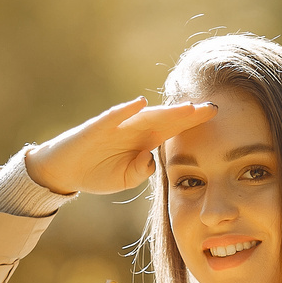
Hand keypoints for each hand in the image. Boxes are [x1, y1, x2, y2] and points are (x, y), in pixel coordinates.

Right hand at [24, 98, 217, 195]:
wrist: (66, 171)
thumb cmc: (98, 172)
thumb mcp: (125, 179)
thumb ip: (141, 171)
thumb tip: (150, 160)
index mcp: (145, 140)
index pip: (175, 129)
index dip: (193, 123)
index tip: (216, 118)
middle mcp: (134, 128)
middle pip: (166, 119)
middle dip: (188, 114)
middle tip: (212, 108)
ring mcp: (117, 126)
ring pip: (145, 115)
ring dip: (166, 111)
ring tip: (187, 107)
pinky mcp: (96, 127)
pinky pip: (112, 116)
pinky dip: (126, 110)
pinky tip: (139, 103)